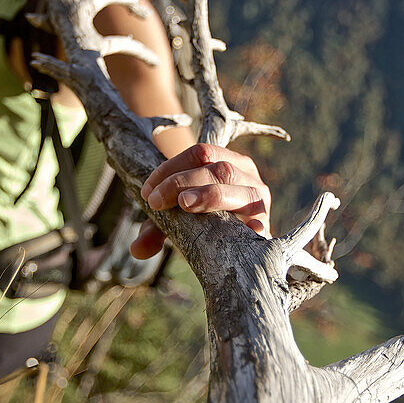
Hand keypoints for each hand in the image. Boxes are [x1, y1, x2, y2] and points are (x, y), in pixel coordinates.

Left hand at [130, 143, 271, 259]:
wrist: (242, 248)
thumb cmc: (207, 224)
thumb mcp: (179, 221)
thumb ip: (157, 229)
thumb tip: (137, 249)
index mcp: (228, 163)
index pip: (201, 152)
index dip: (171, 168)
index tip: (149, 192)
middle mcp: (248, 177)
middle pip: (218, 168)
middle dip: (183, 181)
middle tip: (157, 201)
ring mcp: (260, 203)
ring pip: (239, 190)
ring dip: (210, 195)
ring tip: (185, 204)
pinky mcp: (266, 229)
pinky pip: (261, 225)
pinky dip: (251, 227)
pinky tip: (240, 230)